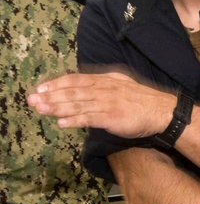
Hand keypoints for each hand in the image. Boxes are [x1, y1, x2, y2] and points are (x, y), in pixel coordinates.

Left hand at [28, 71, 173, 136]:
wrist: (163, 112)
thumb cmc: (144, 101)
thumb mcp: (123, 85)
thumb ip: (104, 86)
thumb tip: (87, 89)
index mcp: (106, 80)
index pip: (76, 79)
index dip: (57, 84)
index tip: (41, 88)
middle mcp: (104, 89)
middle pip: (72, 91)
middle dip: (50, 96)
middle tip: (32, 100)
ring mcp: (107, 103)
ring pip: (77, 104)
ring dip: (56, 107)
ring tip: (40, 110)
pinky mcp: (112, 117)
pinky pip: (89, 118)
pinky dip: (74, 120)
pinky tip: (61, 123)